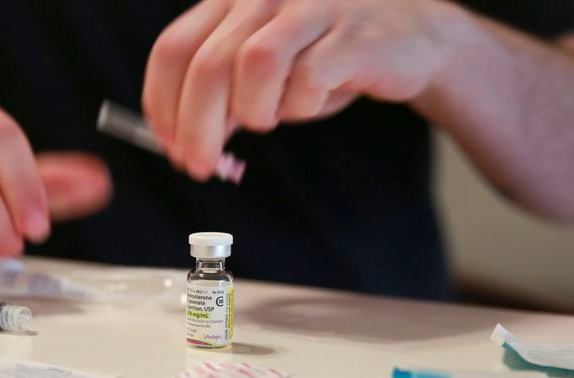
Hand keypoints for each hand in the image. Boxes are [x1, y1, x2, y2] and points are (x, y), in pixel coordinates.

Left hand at [143, 0, 459, 179]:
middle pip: (207, 64)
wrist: (410, 38)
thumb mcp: (263, 75)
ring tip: (270, 118)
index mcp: (232, 0)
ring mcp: (311, 6)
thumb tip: (184, 142)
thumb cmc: (326, 57)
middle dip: (195, 127)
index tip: (168, 144)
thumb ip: (221, 98)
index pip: (174, 48)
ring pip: (255, 64)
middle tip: (199, 165)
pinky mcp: (352, 32)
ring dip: (254, 111)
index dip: (162, 103)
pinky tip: (312, 102)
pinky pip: (309, 80)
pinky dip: (301, 106)